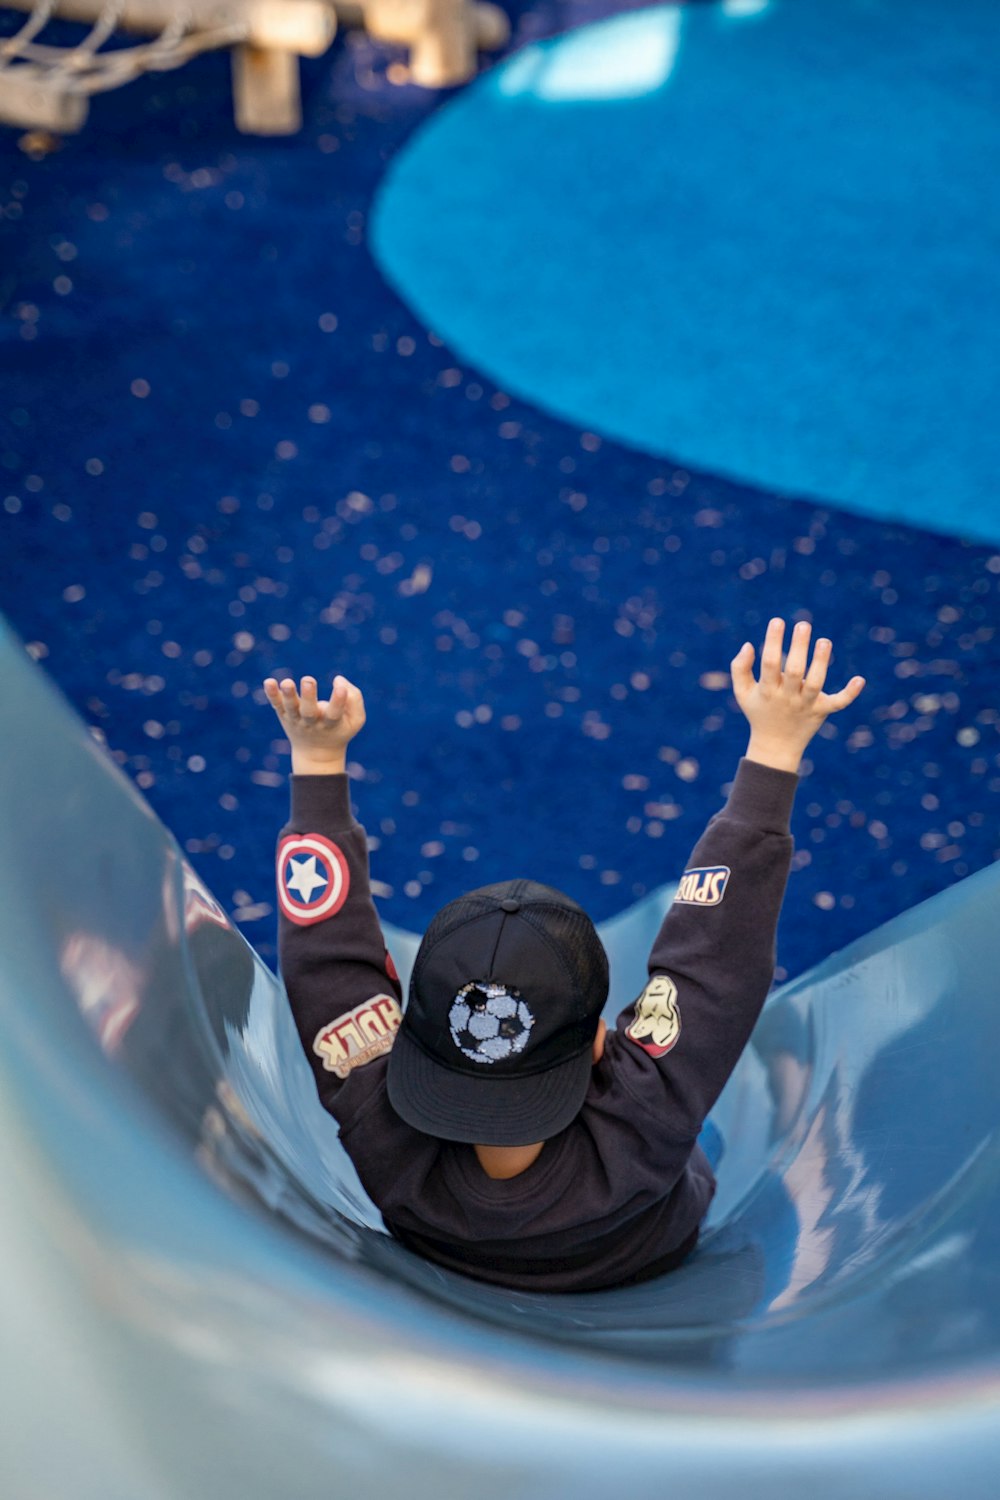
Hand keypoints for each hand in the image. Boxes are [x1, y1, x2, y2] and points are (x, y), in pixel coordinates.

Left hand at [263, 674, 365, 773]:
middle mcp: (312, 723)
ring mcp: (296, 719)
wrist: (316, 754)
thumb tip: (338, 679)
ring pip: (291, 707)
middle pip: (309, 711)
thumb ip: (354, 699)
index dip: (338, 701)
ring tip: (286, 682)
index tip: (340, 688)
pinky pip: (277, 704)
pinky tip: (268, 682)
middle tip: (309, 680)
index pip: (335, 713)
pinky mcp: (284, 715)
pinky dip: (271, 694)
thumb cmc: (339, 730)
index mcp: (331, 724)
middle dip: (309, 696)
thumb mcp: (355, 720)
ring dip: (288, 694)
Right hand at [731, 619, 864, 772]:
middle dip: (798, 648)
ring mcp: (806, 705)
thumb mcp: (742, 692)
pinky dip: (850, 693)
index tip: (777, 621)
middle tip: (803, 624)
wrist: (775, 746)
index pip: (769, 663)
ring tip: (824, 641)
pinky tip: (860, 679)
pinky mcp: (822, 711)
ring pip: (816, 684)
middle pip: (794, 671)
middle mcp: (787, 698)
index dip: (773, 641)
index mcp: (767, 690)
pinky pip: (838, 703)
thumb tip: (750, 644)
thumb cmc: (759, 711)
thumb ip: (740, 668)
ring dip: (821, 662)